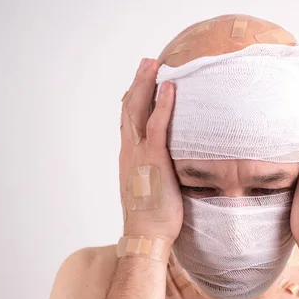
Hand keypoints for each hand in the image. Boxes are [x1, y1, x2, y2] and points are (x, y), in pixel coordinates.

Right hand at [119, 58, 182, 241]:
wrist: (146, 235)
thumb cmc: (152, 218)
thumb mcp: (151, 190)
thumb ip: (155, 174)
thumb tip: (167, 170)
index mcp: (129, 158)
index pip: (128, 122)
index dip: (134, 99)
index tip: (140, 83)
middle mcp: (129, 151)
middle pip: (129, 108)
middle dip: (138, 83)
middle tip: (147, 62)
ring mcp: (139, 154)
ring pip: (138, 110)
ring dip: (146, 84)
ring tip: (154, 64)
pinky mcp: (153, 159)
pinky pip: (157, 126)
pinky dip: (163, 105)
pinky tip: (170, 88)